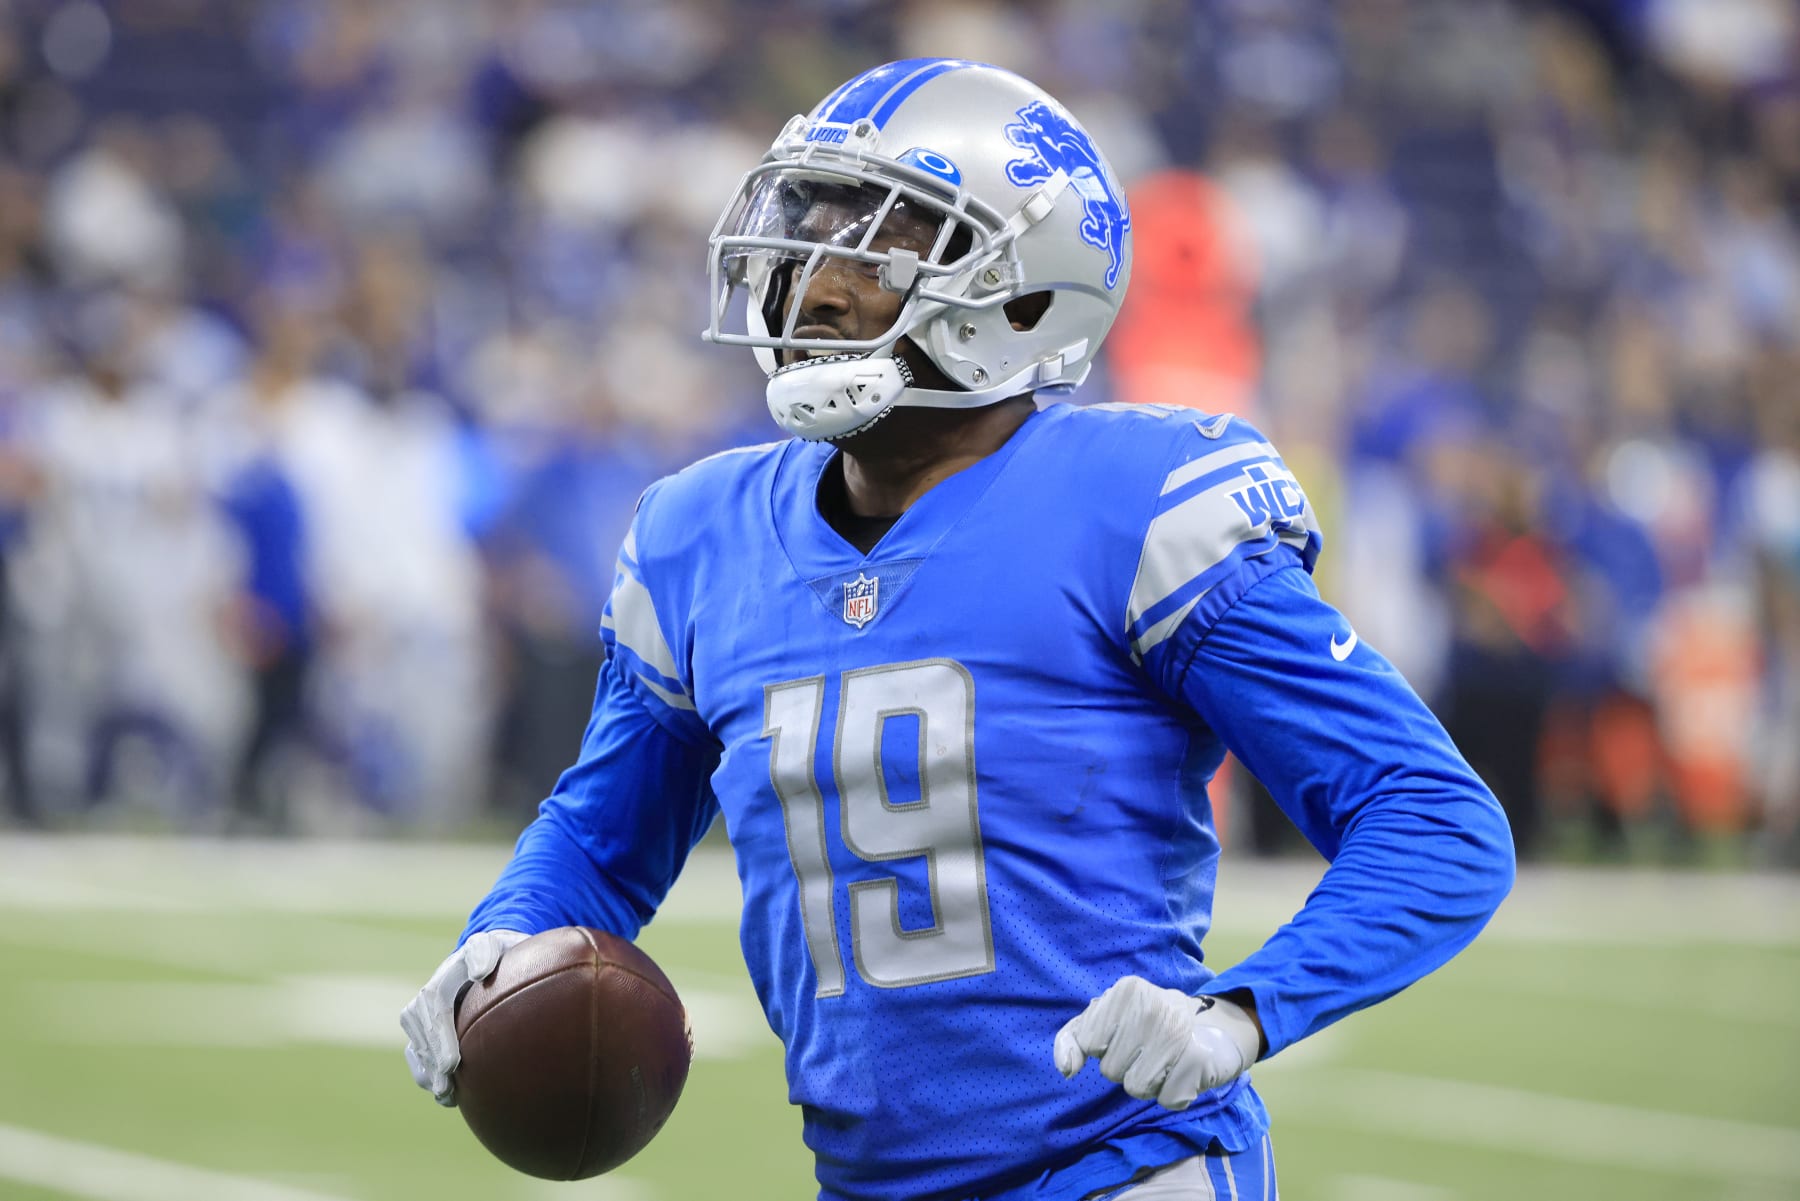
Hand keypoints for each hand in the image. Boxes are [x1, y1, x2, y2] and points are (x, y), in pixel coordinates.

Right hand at [400, 929, 529, 1105]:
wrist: (484, 956)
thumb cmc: (494, 952)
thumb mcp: (492, 945)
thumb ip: (485, 952)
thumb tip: (480, 972)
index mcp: (440, 981)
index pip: (435, 1010)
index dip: (441, 1038)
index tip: (452, 1063)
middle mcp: (425, 1001)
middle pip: (423, 1035)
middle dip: (434, 1063)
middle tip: (446, 1088)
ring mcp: (422, 1018)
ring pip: (420, 1050)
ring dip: (429, 1074)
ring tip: (446, 1096)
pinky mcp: (425, 1032)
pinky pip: (420, 1057)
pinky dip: (427, 1076)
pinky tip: (445, 1096)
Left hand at [1053, 976, 1260, 1109]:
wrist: (1215, 1029)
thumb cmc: (1150, 1027)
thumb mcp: (1106, 1020)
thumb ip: (1074, 1039)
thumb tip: (1066, 1070)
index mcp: (1123, 992)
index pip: (1089, 1044)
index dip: (1105, 1048)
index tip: (1127, 1035)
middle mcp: (1149, 1007)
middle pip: (1111, 1071)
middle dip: (1127, 1068)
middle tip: (1151, 1050)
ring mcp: (1176, 1032)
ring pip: (1136, 1088)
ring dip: (1150, 1084)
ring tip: (1166, 1062)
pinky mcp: (1198, 1059)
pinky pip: (1166, 1100)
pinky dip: (1173, 1095)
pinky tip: (1183, 1073)